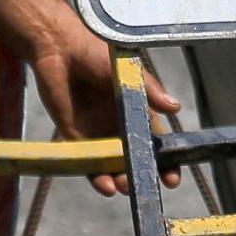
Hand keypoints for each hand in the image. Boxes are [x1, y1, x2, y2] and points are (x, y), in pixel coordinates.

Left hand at [28, 25, 181, 200]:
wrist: (59, 49)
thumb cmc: (97, 54)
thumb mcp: (129, 71)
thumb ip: (150, 90)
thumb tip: (175, 108)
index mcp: (137, 112)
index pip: (156, 143)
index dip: (166, 163)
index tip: (172, 179)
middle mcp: (120, 128)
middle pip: (136, 161)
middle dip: (143, 177)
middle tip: (149, 187)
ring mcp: (98, 135)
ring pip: (113, 168)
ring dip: (121, 181)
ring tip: (125, 187)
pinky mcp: (75, 139)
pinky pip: (88, 164)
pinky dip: (97, 178)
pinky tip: (105, 186)